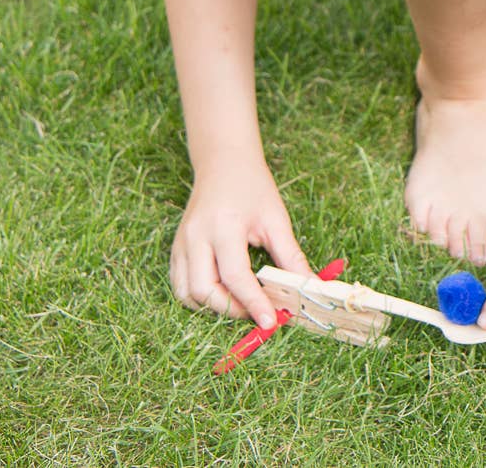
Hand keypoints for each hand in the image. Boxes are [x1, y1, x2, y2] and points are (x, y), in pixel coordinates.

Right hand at [170, 161, 309, 328]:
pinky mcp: (176, 248)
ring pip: (187, 294)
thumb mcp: (276, 219)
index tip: (272, 321)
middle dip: (232, 310)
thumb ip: (290, 256)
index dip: (254, 303)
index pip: (236, 276)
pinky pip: (181, 285)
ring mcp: (181, 243)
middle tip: (258, 312)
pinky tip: (223, 293)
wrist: (225, 162)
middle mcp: (196, 237)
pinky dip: (200, 297)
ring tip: (242, 303)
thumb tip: (309, 287)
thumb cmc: (253, 187)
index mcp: (224, 226)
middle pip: (205, 291)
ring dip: (214, 307)